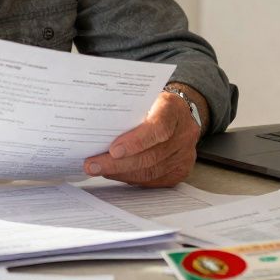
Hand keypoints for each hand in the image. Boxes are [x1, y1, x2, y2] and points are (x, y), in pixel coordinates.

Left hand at [83, 91, 198, 186]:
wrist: (178, 113)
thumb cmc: (153, 104)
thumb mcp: (142, 98)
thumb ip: (127, 111)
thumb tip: (95, 128)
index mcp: (173, 109)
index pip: (158, 128)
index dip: (136, 142)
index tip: (113, 150)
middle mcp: (184, 132)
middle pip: (151, 155)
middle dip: (118, 164)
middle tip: (93, 166)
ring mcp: (185, 153)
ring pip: (151, 171)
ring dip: (122, 173)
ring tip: (100, 170)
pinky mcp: (181, 169)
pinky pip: (154, 180)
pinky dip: (132, 179)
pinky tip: (116, 174)